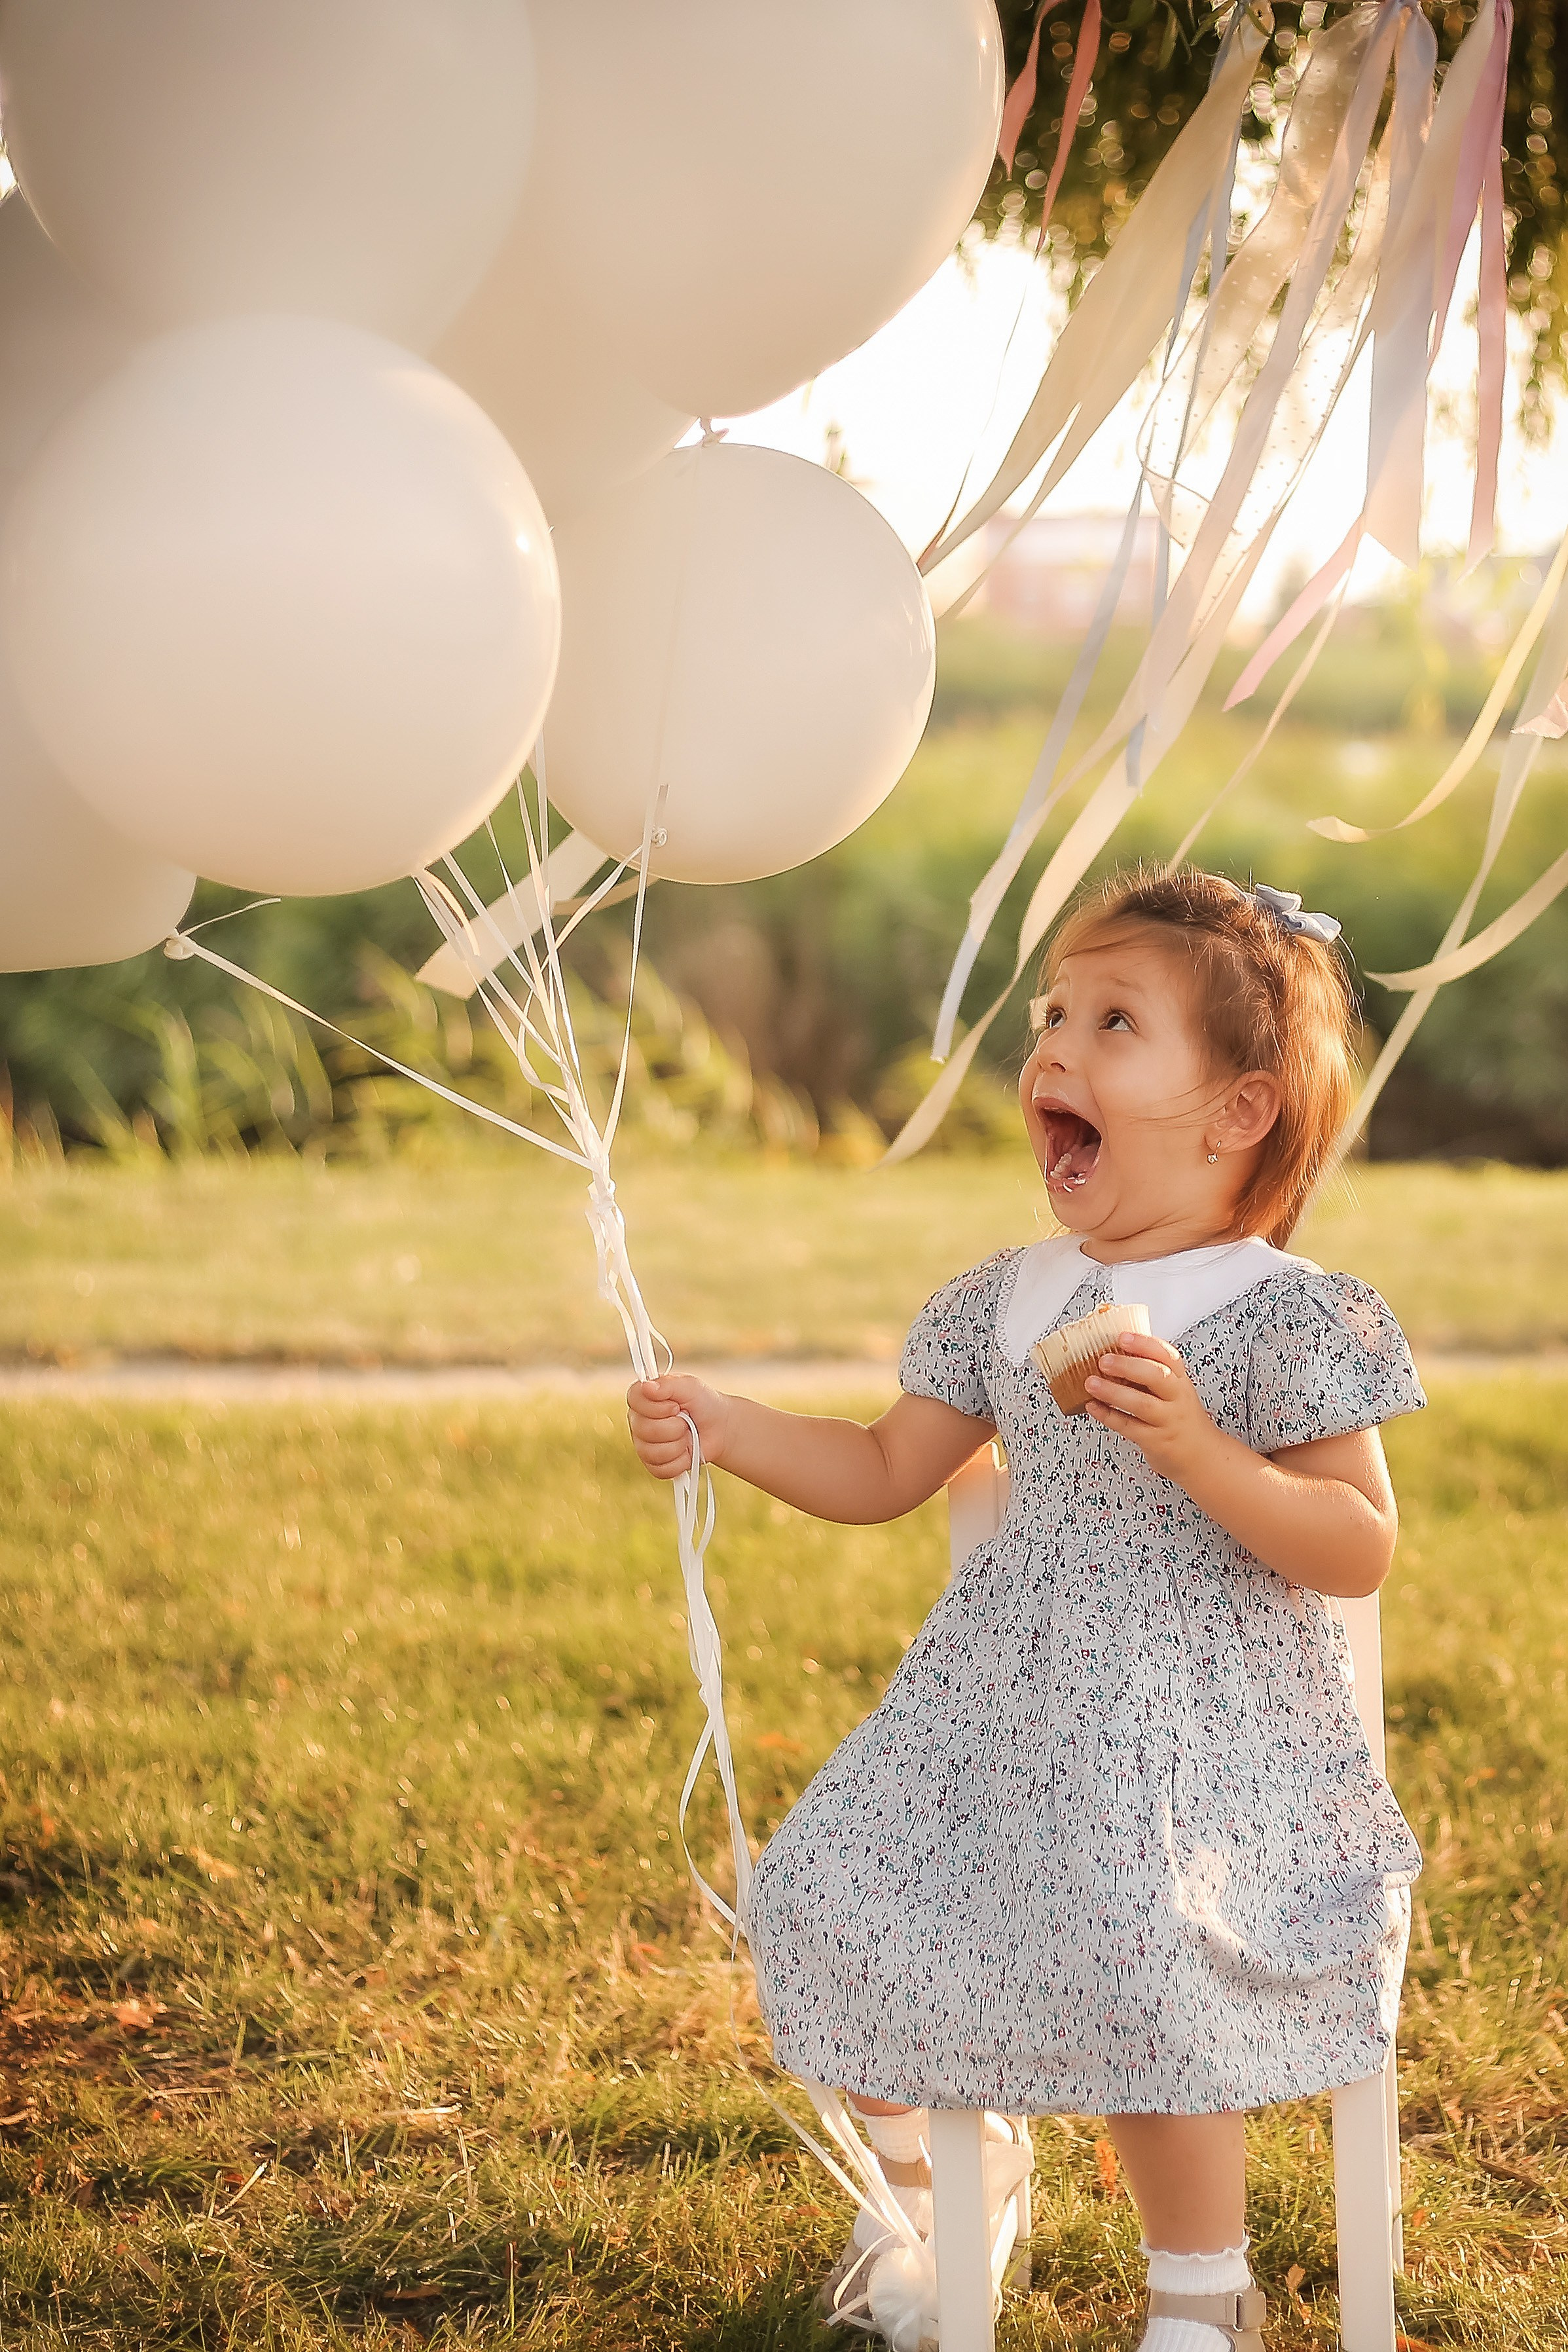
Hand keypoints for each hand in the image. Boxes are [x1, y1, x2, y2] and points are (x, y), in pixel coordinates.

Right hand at [626, 1374, 731, 1480]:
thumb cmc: (703, 1404)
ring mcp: (644, 1445)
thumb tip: (647, 1386)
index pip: (634, 1401)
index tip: (675, 1406)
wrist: (720, 1428)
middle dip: (675, 1427)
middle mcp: (639, 1421)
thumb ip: (668, 1384)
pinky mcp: (654, 1464)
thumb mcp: (690, 1386)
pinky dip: (680, 1462)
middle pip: (646, 1430)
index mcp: (643, 1398)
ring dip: (679, 1444)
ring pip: (653, 1452)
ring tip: (687, 1435)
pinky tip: (686, 1451)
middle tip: (686, 1420)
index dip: (657, 1407)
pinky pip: (661, 1469)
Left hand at [1084, 1333, 1221, 1483]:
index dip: (1145, 1344)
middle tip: (1104, 1360)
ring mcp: (1168, 1420)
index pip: (1168, 1356)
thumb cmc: (1179, 1417)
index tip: (1123, 1337)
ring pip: (1142, 1404)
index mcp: (1180, 1380)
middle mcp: (1176, 1398)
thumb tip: (1113, 1353)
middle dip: (1128, 1366)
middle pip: (1157, 1377)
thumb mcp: (1174, 1391)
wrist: (1201, 1455)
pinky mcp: (1156, 1441)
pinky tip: (1093, 1406)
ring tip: (1091, 1383)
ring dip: (1113, 1392)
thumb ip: (1150, 1373)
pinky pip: (1130, 1427)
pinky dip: (1108, 1416)